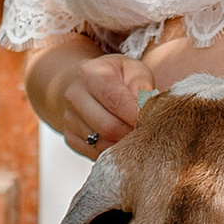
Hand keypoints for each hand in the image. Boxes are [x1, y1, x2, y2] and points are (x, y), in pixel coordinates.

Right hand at [28, 45, 145, 155]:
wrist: (83, 85)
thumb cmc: (115, 77)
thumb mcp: (132, 69)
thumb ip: (142, 85)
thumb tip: (146, 107)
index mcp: (90, 74)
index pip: (117, 102)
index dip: (138, 116)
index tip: (154, 121)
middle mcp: (74, 97)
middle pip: (109, 127)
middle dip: (133, 133)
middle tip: (149, 132)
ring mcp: (68, 119)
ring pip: (103, 144)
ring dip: (124, 145)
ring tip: (136, 135)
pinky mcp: (70, 137)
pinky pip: (95, 153)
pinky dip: (112, 152)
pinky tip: (121, 140)